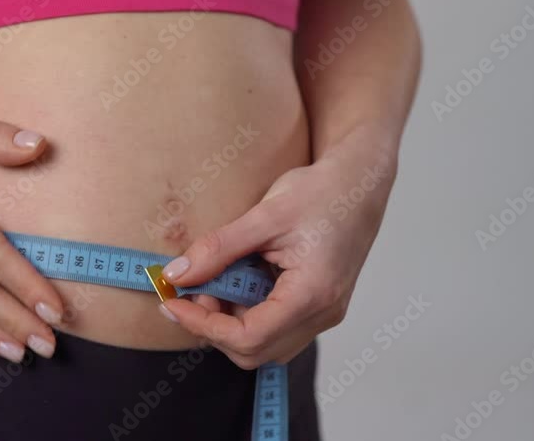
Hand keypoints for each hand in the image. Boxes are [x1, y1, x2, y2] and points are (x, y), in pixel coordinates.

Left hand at [158, 141, 396, 368]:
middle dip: (213, 325)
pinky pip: (275, 327)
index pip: (248, 336)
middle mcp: (322, 314)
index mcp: (313, 294)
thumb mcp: (264, 215)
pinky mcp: (317, 306)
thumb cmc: (322, 192)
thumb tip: (177, 275)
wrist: (360, 182)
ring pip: (264, 344)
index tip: (172, 301)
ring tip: (212, 279)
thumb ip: (218, 248)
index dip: (202, 324)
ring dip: (228, 320)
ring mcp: (323, 313)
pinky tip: (235, 279)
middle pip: (254, 350)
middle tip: (190, 288)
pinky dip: (246, 311)